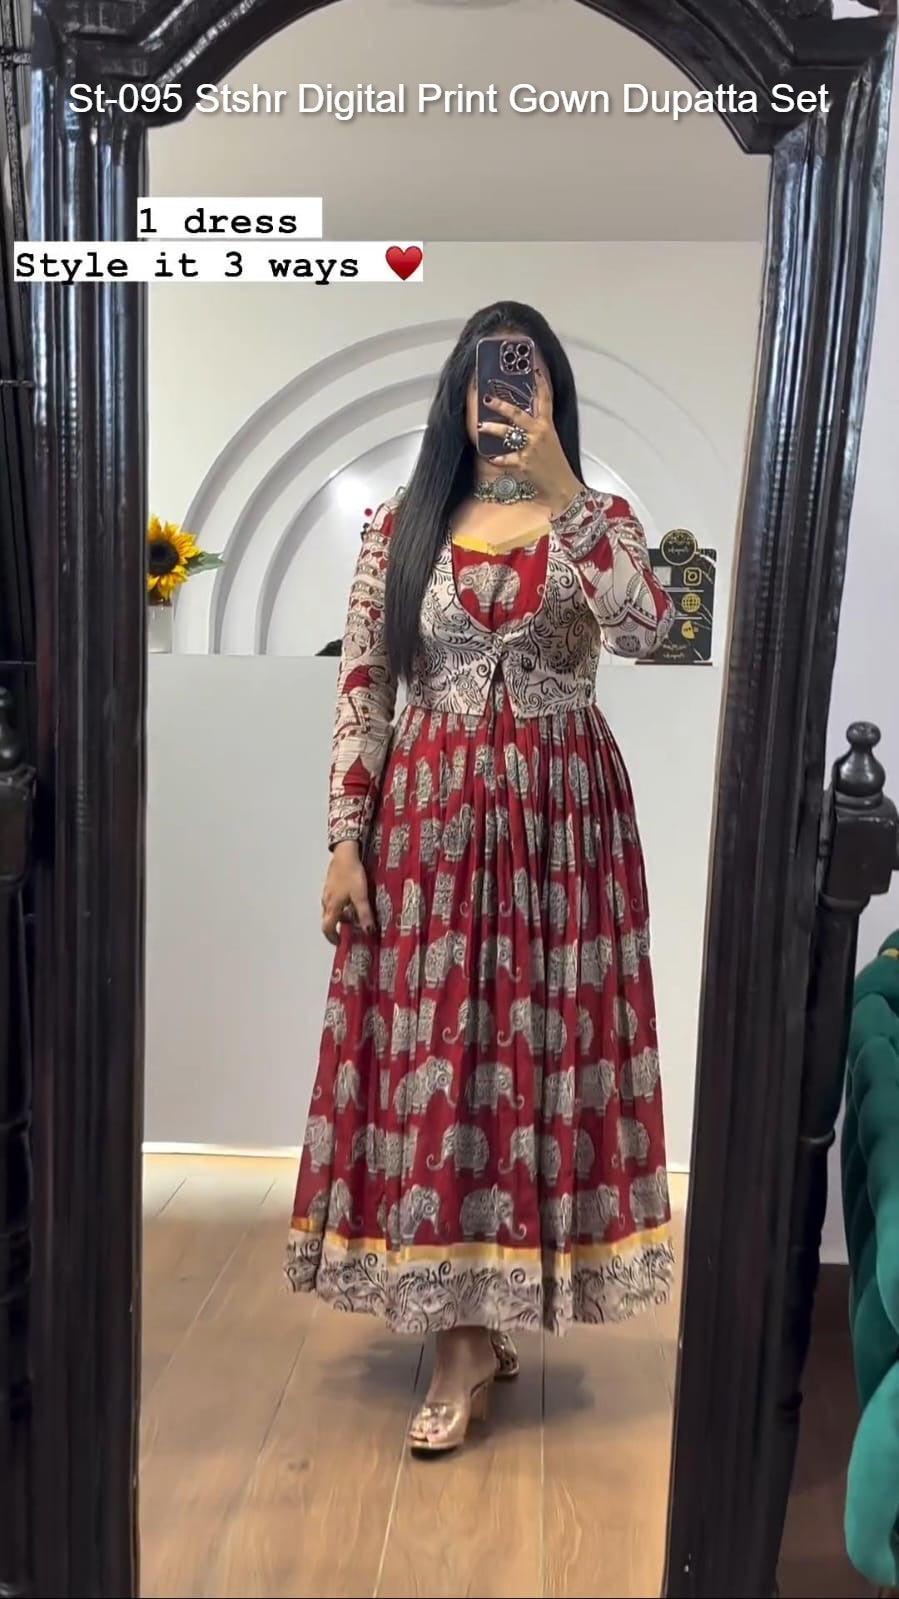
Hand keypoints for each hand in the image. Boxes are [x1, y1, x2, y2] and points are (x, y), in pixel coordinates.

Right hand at [320, 842, 374, 944]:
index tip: (340, 943)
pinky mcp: (331, 883)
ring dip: (340, 914)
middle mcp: (326, 901)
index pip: (327, 928)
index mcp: (332, 906)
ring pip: (331, 909)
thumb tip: (368, 932)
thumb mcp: (361, 896)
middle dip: (337, 926)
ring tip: (354, 914)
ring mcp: (327, 891)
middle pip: (328, 919)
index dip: (332, 938)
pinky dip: (340, 904)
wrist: (345, 853)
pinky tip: (351, 897)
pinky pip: (333, 899)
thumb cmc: (352, 875)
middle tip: (350, 929)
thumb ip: (364, 914)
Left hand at [478, 370, 582, 513]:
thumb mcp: (550, 442)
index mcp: (547, 426)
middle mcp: (539, 433)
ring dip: (493, 428)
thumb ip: (538, 429)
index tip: (535, 369)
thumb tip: (520, 422)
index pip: (545, 400)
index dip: (540, 384)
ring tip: (480, 425)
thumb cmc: (555, 465)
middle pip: (518, 414)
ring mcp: (531, 447)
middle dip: (501, 405)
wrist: (563, 487)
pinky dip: (498, 459)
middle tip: (488, 399)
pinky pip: (506, 458)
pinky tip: (491, 458)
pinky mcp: (525, 463)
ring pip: (508, 433)